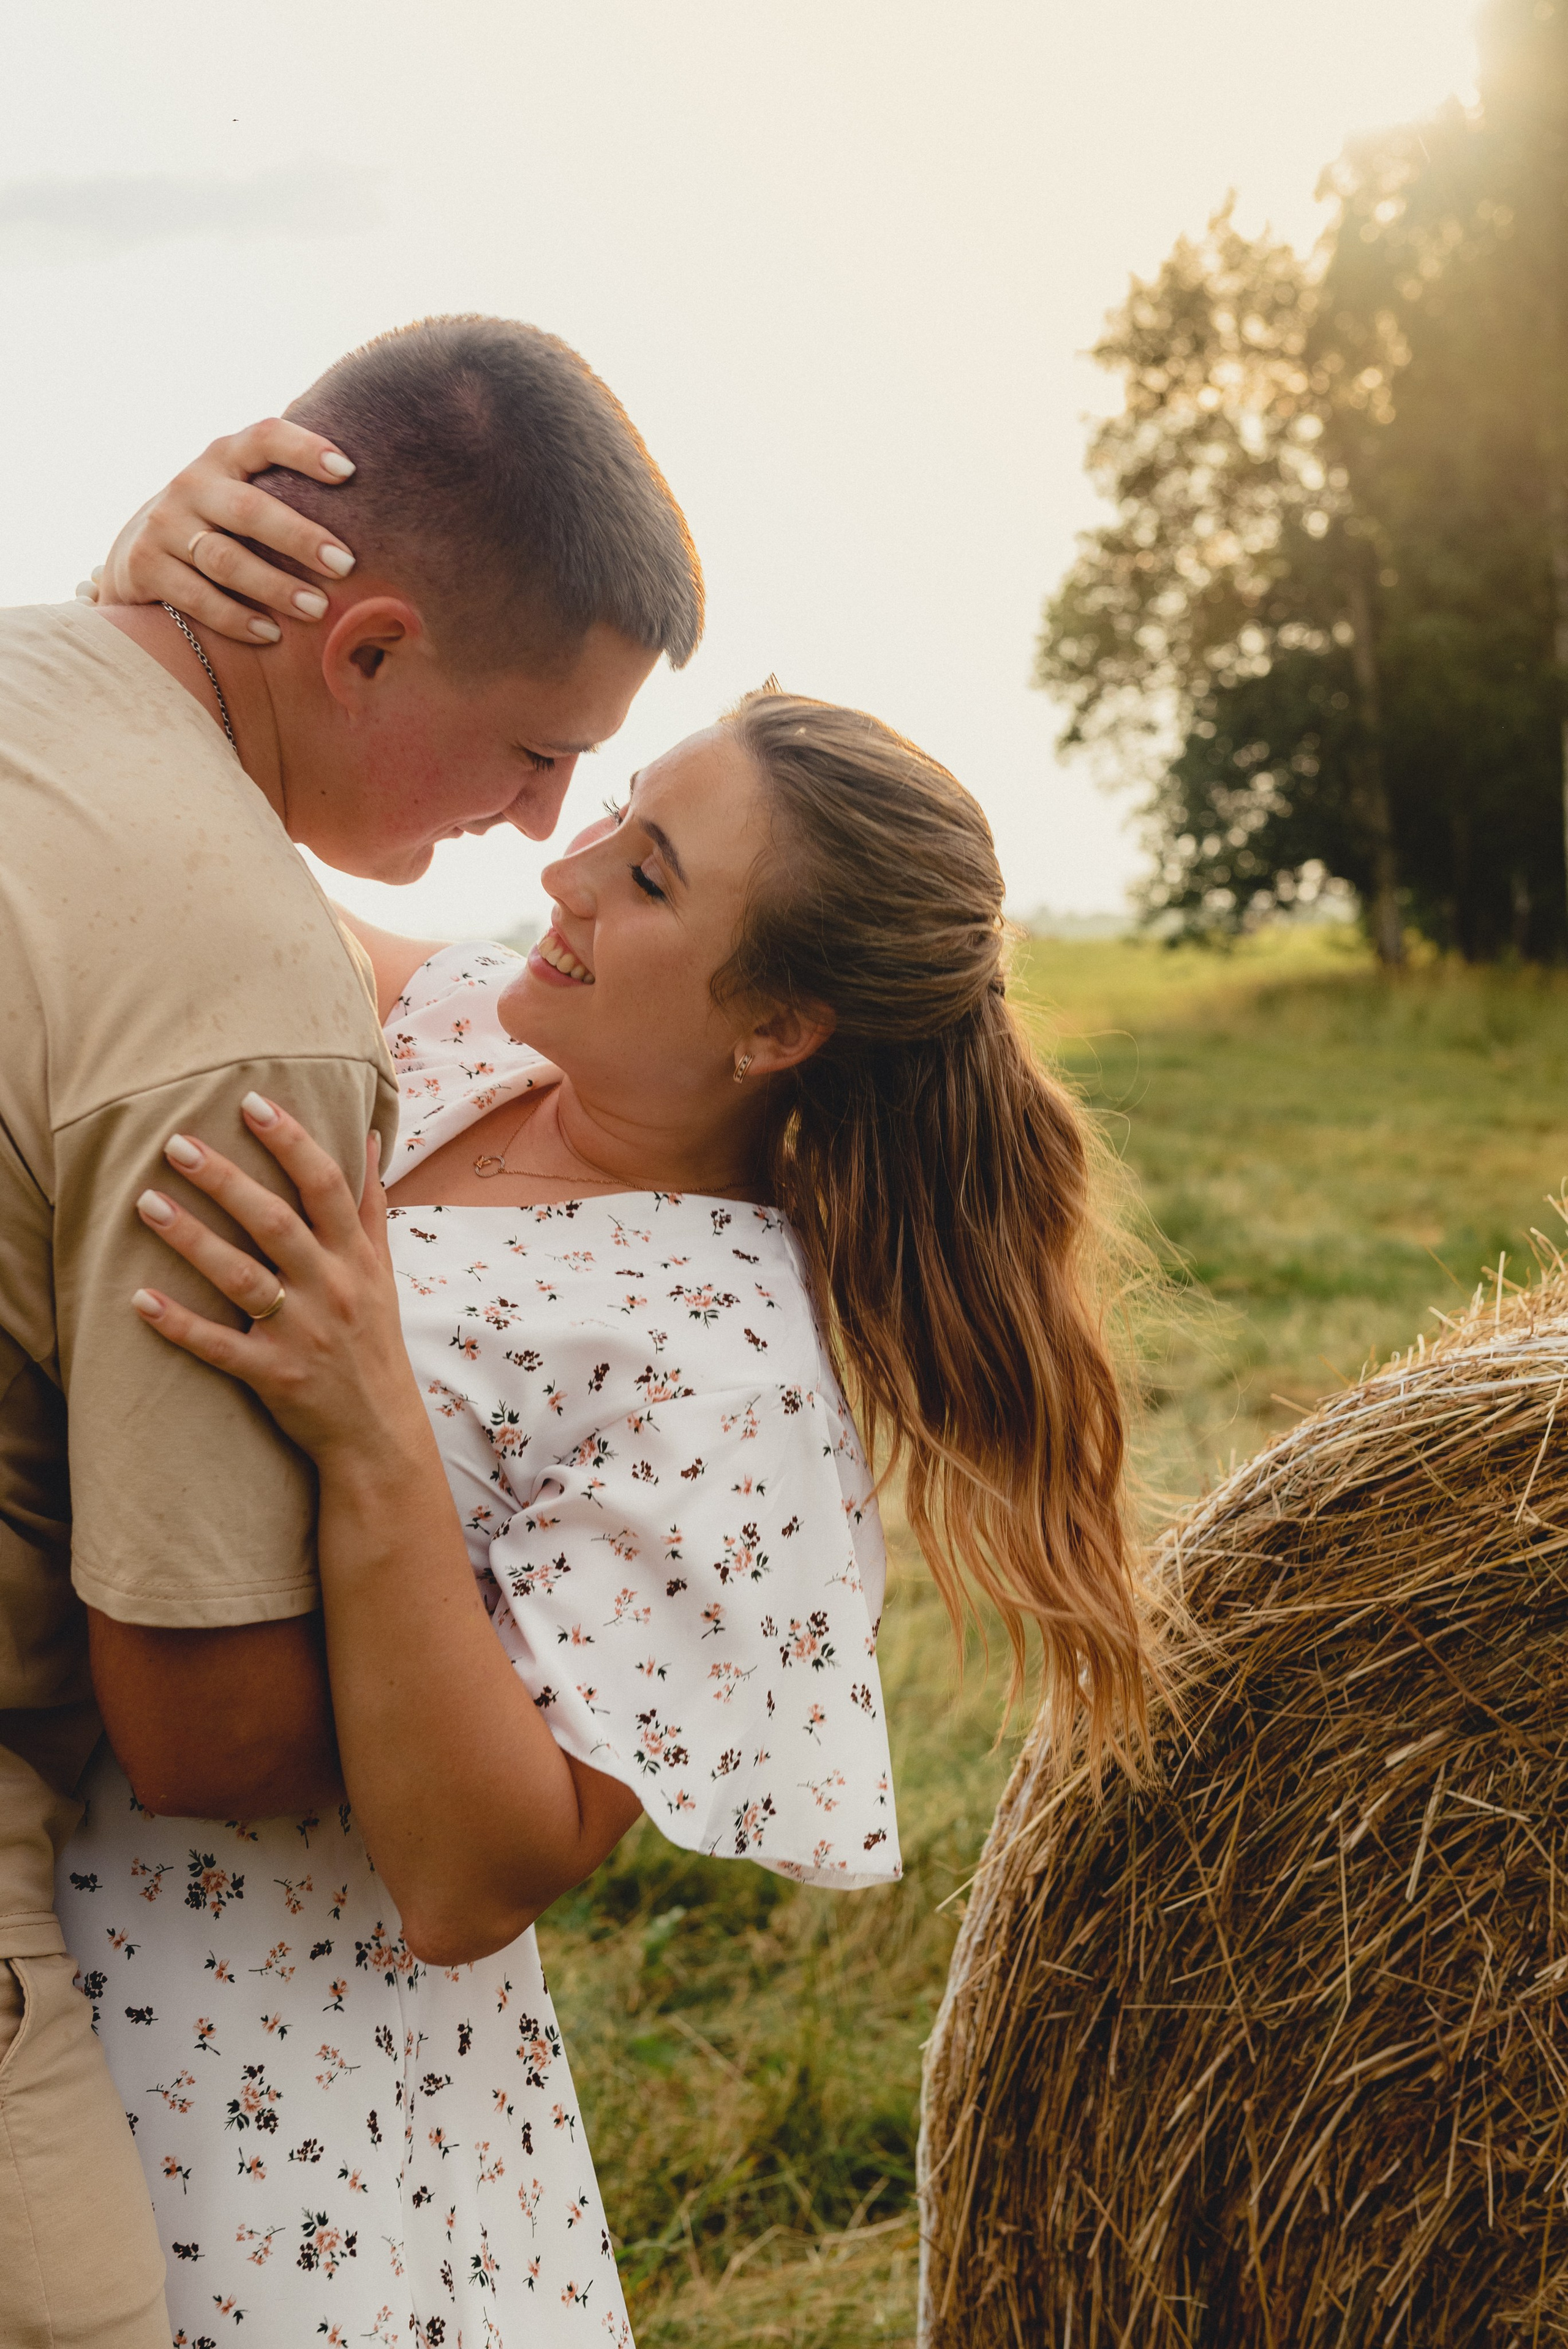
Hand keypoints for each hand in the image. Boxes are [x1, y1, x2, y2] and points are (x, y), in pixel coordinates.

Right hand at [80, 418, 358, 645]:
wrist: (135, 551)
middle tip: (345, 565)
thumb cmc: (219, 523)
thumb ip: (286, 489)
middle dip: (299, 538)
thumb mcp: (241, 492)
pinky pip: (196, 597)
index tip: (349, 472)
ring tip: (317, 609)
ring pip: (223, 558)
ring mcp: (165, 526)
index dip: (304, 449)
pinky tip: (270, 633)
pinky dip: (235, 618)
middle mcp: (191, 484)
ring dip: (274, 586)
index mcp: (224, 457)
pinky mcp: (145, 567)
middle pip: (248, 509)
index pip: (264, 437)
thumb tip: (378, 508)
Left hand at [131, 1093, 418, 1469]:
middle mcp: (331, 1289)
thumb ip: (370, 1205)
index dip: (291, 1142)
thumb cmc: (372, 1340)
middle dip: (225, 1180)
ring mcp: (302, 1334)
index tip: (252, 1103)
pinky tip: (139, 1299)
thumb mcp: (383, 1271)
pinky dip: (178, 1324)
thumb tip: (367, 1137)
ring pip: (241, 1279)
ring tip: (145, 1203)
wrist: (378, 1431)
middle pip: (275, 1223)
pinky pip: (219, 1347)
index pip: (326, 1187)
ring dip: (191, 1239)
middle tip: (175, 1143)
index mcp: (356, 1258)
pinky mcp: (273, 1375)